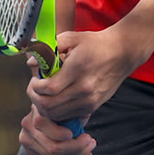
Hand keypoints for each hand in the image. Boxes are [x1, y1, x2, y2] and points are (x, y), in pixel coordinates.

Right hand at [17, 102, 94, 154]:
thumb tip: (85, 115)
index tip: (86, 135)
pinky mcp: (32, 154)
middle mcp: (27, 129)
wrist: (49, 114)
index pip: (52, 132)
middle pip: (54, 149)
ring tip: (90, 148)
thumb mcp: (69, 106)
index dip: (69, 137)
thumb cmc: (65, 108)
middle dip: (78, 148)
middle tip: (91, 142)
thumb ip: (74, 112)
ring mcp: (28, 143)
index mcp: (36, 112)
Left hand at [24, 23, 153, 133]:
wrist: (122, 53)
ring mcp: (89, 101)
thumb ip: (48, 49)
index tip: (35, 79)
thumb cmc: (95, 44)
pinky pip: (69, 116)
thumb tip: (31, 63)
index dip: (36, 87)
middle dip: (36, 98)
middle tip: (35, 88)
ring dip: (45, 107)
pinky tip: (57, 98)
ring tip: (45, 94)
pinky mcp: (93, 107)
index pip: (50, 89)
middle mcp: (84, 89)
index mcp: (78, 70)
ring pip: (57, 115)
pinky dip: (58, 111)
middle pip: (50, 106)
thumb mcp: (71, 39)